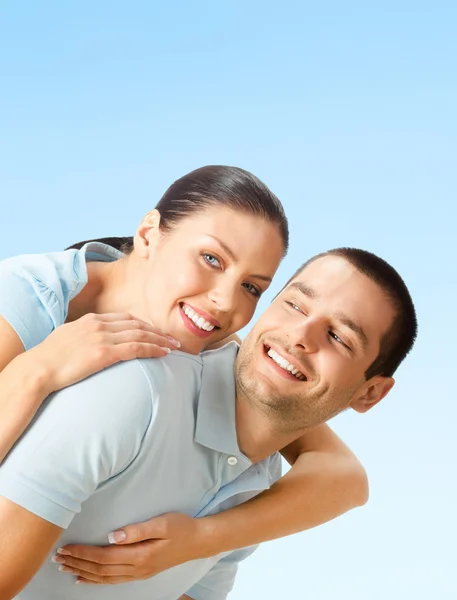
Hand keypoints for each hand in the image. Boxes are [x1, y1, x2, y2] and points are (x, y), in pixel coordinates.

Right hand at [31, 312, 179, 393]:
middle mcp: (100, 325)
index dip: (144, 324)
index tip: (155, 331)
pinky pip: (136, 348)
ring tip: (174, 346)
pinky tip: (163, 353)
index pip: (125, 318)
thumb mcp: (67, 337)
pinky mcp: (104, 353)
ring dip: (161, 340)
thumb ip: (83, 335)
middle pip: (137, 325)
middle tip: (172, 338)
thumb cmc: (48, 358)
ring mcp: (103, 338)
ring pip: (141, 335)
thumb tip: (90, 341)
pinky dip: (153, 349)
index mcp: (91, 319)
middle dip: (157, 331)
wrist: (39, 368)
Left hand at [52, 513, 205, 584]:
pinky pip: (113, 580)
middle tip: (57, 557)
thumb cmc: (181, 527)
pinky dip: (96, 580)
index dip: (83, 553)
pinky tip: (85, 578)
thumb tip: (113, 535)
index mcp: (140, 556)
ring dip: (83, 572)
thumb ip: (137, 530)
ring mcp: (139, 573)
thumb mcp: (162, 523)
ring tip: (65, 567)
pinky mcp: (141, 572)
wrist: (198, 541)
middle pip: (100, 569)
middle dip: (77, 563)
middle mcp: (137, 569)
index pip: (104, 556)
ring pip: (104, 577)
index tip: (66, 548)